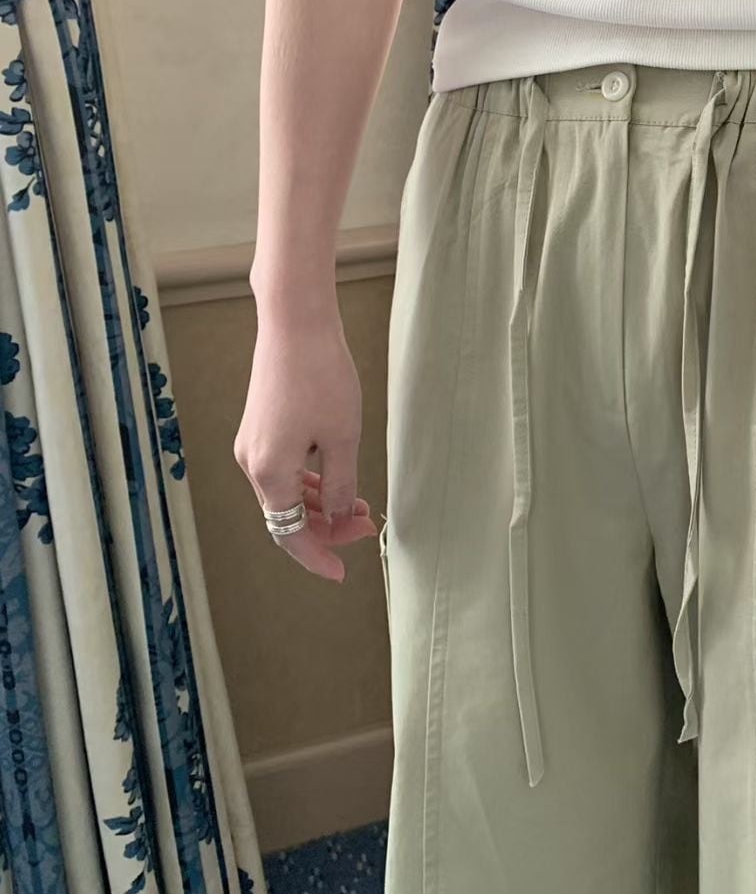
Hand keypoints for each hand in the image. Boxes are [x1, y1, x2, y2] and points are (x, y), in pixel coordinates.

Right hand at [233, 306, 377, 582]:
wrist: (295, 322)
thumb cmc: (321, 376)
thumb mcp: (343, 437)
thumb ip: (341, 486)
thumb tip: (338, 518)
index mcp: (269, 472)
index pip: (290, 535)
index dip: (318, 556)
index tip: (343, 571)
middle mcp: (251, 463)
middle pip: (286, 515)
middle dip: (325, 527)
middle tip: (365, 524)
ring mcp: (252, 444)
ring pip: (285, 493)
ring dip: (320, 503)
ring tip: (360, 503)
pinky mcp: (259, 426)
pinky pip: (282, 469)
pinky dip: (309, 480)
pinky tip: (337, 477)